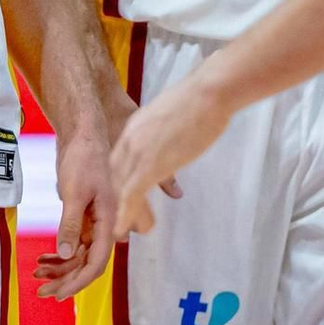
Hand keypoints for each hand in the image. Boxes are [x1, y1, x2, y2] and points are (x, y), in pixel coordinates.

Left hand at [33, 118, 114, 300]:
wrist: (82, 135)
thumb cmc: (83, 159)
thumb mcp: (74, 193)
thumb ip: (71, 224)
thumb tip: (67, 254)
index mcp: (110, 220)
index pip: (97, 262)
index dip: (79, 281)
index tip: (60, 294)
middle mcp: (106, 225)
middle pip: (88, 263)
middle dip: (66, 280)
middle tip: (42, 292)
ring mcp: (96, 222)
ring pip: (80, 255)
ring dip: (61, 268)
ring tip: (37, 275)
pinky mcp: (86, 217)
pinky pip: (75, 242)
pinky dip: (60, 253)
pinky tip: (44, 259)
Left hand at [112, 67, 230, 237]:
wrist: (208, 93)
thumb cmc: (201, 99)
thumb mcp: (173, 116)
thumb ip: (166, 132)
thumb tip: (175, 140)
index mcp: (135, 127)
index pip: (118, 160)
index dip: (119, 181)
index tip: (123, 197)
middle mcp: (129, 140)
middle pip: (114, 178)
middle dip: (117, 201)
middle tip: (123, 221)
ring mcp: (137, 153)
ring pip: (120, 190)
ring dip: (124, 214)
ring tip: (132, 231)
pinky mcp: (150, 165)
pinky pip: (131, 195)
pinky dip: (125, 215)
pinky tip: (123, 229)